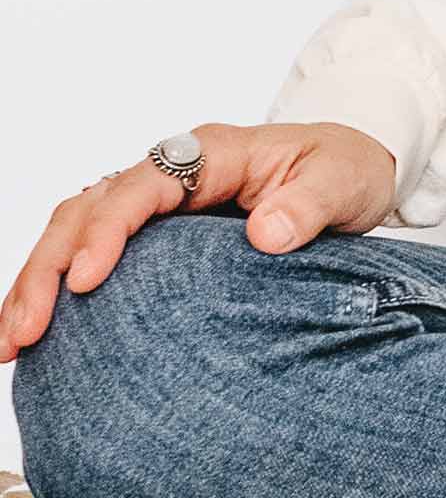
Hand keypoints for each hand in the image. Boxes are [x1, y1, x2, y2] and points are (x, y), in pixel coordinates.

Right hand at [2, 121, 398, 361]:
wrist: (357, 169)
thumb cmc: (346, 169)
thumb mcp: (343, 182)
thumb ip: (310, 205)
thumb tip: (266, 233)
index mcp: (210, 153)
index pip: (139, 187)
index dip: (107, 232)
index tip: (86, 282)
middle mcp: (172, 172)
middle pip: (87, 210)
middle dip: (46, 269)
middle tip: (23, 332)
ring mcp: (159, 203)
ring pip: (75, 231)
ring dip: (36, 283)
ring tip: (7, 345)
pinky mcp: (157, 235)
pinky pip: (93, 254)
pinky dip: (59, 290)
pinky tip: (39, 338)